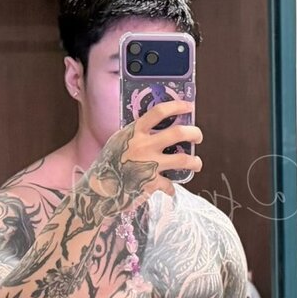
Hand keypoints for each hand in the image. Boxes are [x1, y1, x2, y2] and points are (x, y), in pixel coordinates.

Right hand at [81, 101, 202, 217]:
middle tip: (198, 136)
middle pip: (178, 133)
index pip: (158, 112)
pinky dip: (171, 188)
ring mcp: (148, 165)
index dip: (176, 106)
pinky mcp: (151, 183)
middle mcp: (143, 146)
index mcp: (134, 132)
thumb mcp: (119, 142)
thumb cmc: (108, 165)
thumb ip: (136, 135)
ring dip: (195, 161)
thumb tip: (157, 129)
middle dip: (194, 133)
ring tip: (196, 163)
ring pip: (183, 159)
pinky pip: (169, 185)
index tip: (188, 106)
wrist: (98, 191)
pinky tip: (169, 188)